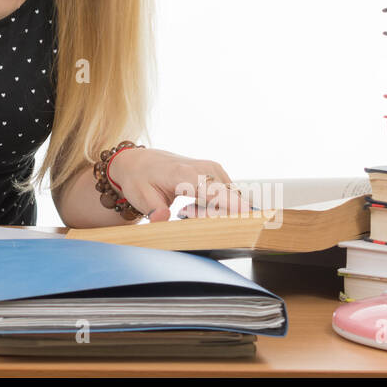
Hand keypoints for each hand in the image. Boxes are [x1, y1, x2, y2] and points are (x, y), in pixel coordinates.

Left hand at [107, 145, 249, 220]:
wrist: (139, 162)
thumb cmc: (140, 179)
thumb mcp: (141, 197)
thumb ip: (154, 210)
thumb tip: (162, 219)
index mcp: (185, 174)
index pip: (218, 194)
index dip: (235, 210)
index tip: (248, 224)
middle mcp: (204, 169)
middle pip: (228, 201)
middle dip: (215, 218)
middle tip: (184, 214)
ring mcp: (213, 169)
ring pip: (229, 200)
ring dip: (212, 213)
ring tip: (184, 209)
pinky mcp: (217, 172)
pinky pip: (226, 196)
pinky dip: (214, 206)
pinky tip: (191, 205)